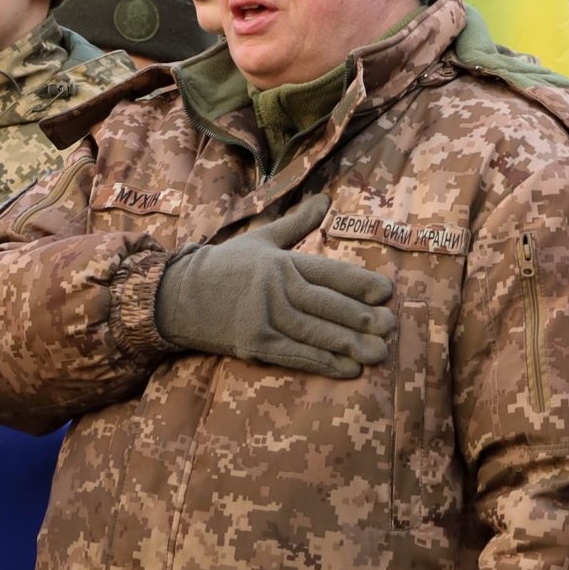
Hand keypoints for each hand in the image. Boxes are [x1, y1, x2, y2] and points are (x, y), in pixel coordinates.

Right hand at [156, 198, 396, 378]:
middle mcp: (274, 288)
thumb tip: (326, 200)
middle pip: (325, 305)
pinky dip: (322, 363)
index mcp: (280, 262)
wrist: (177, 297)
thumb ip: (297, 224)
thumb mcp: (261, 239)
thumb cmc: (224, 266)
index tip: (387, 292)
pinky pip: (294, 354)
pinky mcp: (253, 344)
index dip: (358, 283)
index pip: (327, 272)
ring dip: (348, 344)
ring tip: (378, 352)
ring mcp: (263, 318)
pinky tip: (348, 369)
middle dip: (360, 318)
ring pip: (314, 332)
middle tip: (391, 327)